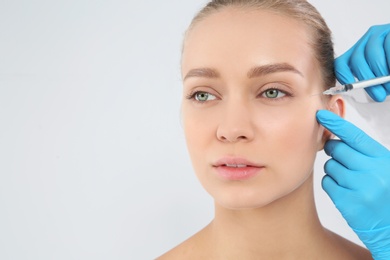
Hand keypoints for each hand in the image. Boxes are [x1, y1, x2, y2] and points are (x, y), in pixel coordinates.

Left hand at [316, 110, 389, 258]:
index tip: (321, 115)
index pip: (355, 136)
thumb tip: (339, 138)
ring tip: (349, 181)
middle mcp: (372, 172)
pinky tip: (345, 191)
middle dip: (334, 151)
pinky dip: (331, 184)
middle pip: (337, 149)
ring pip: (330, 166)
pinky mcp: (347, 202)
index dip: (337, 124)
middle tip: (340, 158)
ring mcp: (359, 188)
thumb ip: (365, 154)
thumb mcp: (384, 169)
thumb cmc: (387, 196)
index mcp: (383, 160)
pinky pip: (327, 182)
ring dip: (334, 170)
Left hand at [335, 24, 389, 101]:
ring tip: (389, 84)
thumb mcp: (382, 75)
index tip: (351, 88)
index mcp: (358, 53)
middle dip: (368, 80)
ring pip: (372, 54)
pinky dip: (389, 61)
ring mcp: (380, 33)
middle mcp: (366, 41)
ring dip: (382, 73)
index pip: (342, 63)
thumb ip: (374, 81)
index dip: (344, 77)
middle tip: (380, 94)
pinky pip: (387, 48)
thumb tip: (373, 93)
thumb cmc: (389, 71)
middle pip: (356, 60)